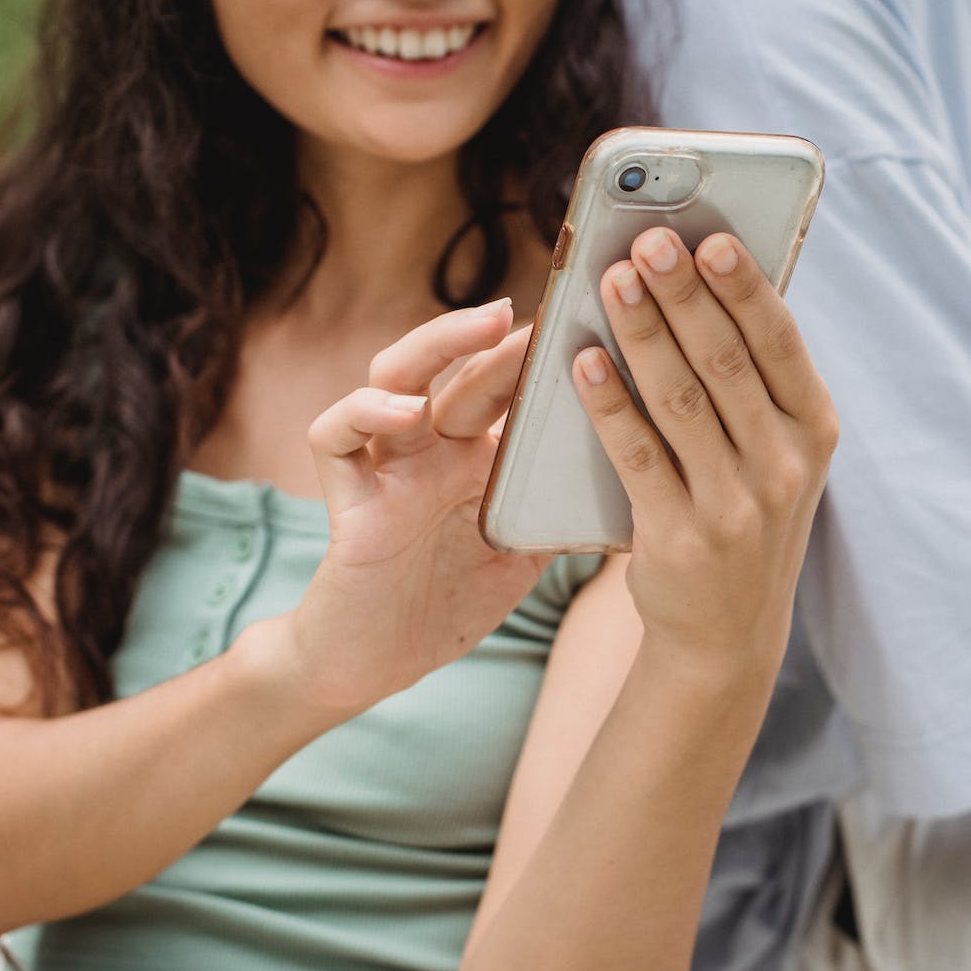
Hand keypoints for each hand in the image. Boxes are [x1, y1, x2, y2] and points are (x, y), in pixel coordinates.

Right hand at [285, 299, 551, 713]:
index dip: (541, 356)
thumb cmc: (450, 604)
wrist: (378, 664)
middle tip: (554, 306)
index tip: (591, 324)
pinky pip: (333, 435)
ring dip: (438, 343)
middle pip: (459, 366)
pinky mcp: (346, 496)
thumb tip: (638, 482)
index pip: (506, 386)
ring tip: (487, 325)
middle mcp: (431, 447)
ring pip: (393, 374)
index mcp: (477, 456)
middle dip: (505, 335)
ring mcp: (386, 464)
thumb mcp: (524, 554)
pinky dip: (363, 414)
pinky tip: (407, 413)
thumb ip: (560, 512)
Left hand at [572, 228, 838, 674]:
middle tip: (644, 241)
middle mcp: (783, 466)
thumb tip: (702, 277)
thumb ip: (753, 380)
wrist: (728, 631)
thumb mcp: (776, 451)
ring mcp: (734, 506)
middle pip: (725, 361)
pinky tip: (582, 362)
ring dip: (640, 333)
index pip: (779, 343)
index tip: (708, 237)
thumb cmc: (744, 512)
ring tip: (609, 281)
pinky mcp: (680, 538)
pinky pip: (637, 456)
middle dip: (682, 294)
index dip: (743, 287)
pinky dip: (608, 404)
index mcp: (813, 430)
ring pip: (679, 400)